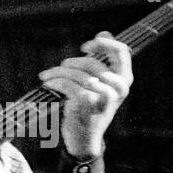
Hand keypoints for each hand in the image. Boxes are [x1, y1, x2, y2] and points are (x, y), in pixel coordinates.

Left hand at [39, 32, 132, 158]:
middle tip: (63, 66)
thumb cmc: (92, 108)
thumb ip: (105, 60)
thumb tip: (104, 33)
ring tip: (48, 75)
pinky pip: (67, 83)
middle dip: (73, 62)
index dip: (103, 43)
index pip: (121, 52)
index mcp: (125, 81)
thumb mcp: (104, 85)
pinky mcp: (86, 102)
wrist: (85, 139)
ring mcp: (102, 96)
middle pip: (92, 62)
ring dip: (58, 72)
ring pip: (77, 73)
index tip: (86, 46)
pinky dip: (54, 81)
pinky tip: (47, 82)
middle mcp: (118, 89)